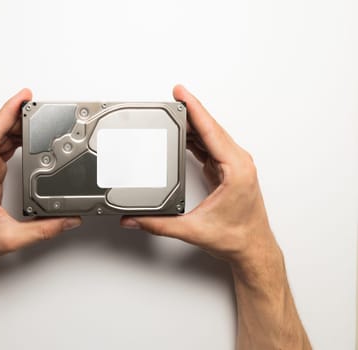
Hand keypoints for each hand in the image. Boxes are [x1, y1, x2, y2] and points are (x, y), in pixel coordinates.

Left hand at [0, 88, 81, 267]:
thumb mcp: (12, 236)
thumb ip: (45, 229)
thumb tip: (68, 220)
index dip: (8, 112)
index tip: (22, 98)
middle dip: (16, 115)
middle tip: (38, 105)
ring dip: (15, 127)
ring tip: (36, 118)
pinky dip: (12, 140)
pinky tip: (25, 135)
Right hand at [121, 85, 280, 270]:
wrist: (253, 249)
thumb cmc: (237, 238)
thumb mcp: (193, 230)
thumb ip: (158, 225)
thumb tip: (134, 219)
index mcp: (236, 170)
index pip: (211, 131)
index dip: (195, 110)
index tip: (182, 93)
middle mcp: (238, 163)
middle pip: (211, 128)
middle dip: (190, 111)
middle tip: (171, 98)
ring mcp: (234, 165)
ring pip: (211, 136)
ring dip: (193, 124)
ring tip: (173, 114)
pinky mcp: (228, 170)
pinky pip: (211, 146)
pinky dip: (196, 138)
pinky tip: (183, 135)